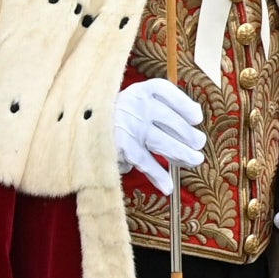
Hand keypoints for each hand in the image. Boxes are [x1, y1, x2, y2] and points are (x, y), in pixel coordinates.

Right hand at [114, 78, 204, 194]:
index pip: (165, 91)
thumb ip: (157, 110)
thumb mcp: (133, 107)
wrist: (80, 132)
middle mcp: (134, 105)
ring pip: (162, 141)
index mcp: (138, 91)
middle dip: (188, 134)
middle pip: (169, 119)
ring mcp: (127, 126)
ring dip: (181, 154)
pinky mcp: (121, 147)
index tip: (196, 118)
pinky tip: (168, 186)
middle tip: (198, 145)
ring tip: (194, 161)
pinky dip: (158, 175)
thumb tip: (192, 121)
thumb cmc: (114, 121)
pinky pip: (145, 161)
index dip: (184, 104)